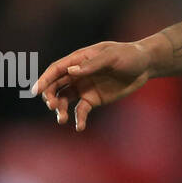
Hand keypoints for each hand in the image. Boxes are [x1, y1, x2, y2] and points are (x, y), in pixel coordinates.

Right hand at [33, 41, 151, 130]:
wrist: (145, 65)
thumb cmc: (128, 55)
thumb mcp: (112, 57)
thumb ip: (92, 64)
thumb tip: (71, 71)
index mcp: (79, 59)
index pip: (56, 70)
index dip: (44, 80)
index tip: (36, 91)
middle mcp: (77, 74)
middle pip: (56, 86)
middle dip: (51, 96)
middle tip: (52, 106)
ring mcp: (84, 87)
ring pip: (65, 99)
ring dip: (61, 109)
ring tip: (62, 119)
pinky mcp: (94, 99)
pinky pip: (81, 110)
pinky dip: (79, 119)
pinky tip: (79, 127)